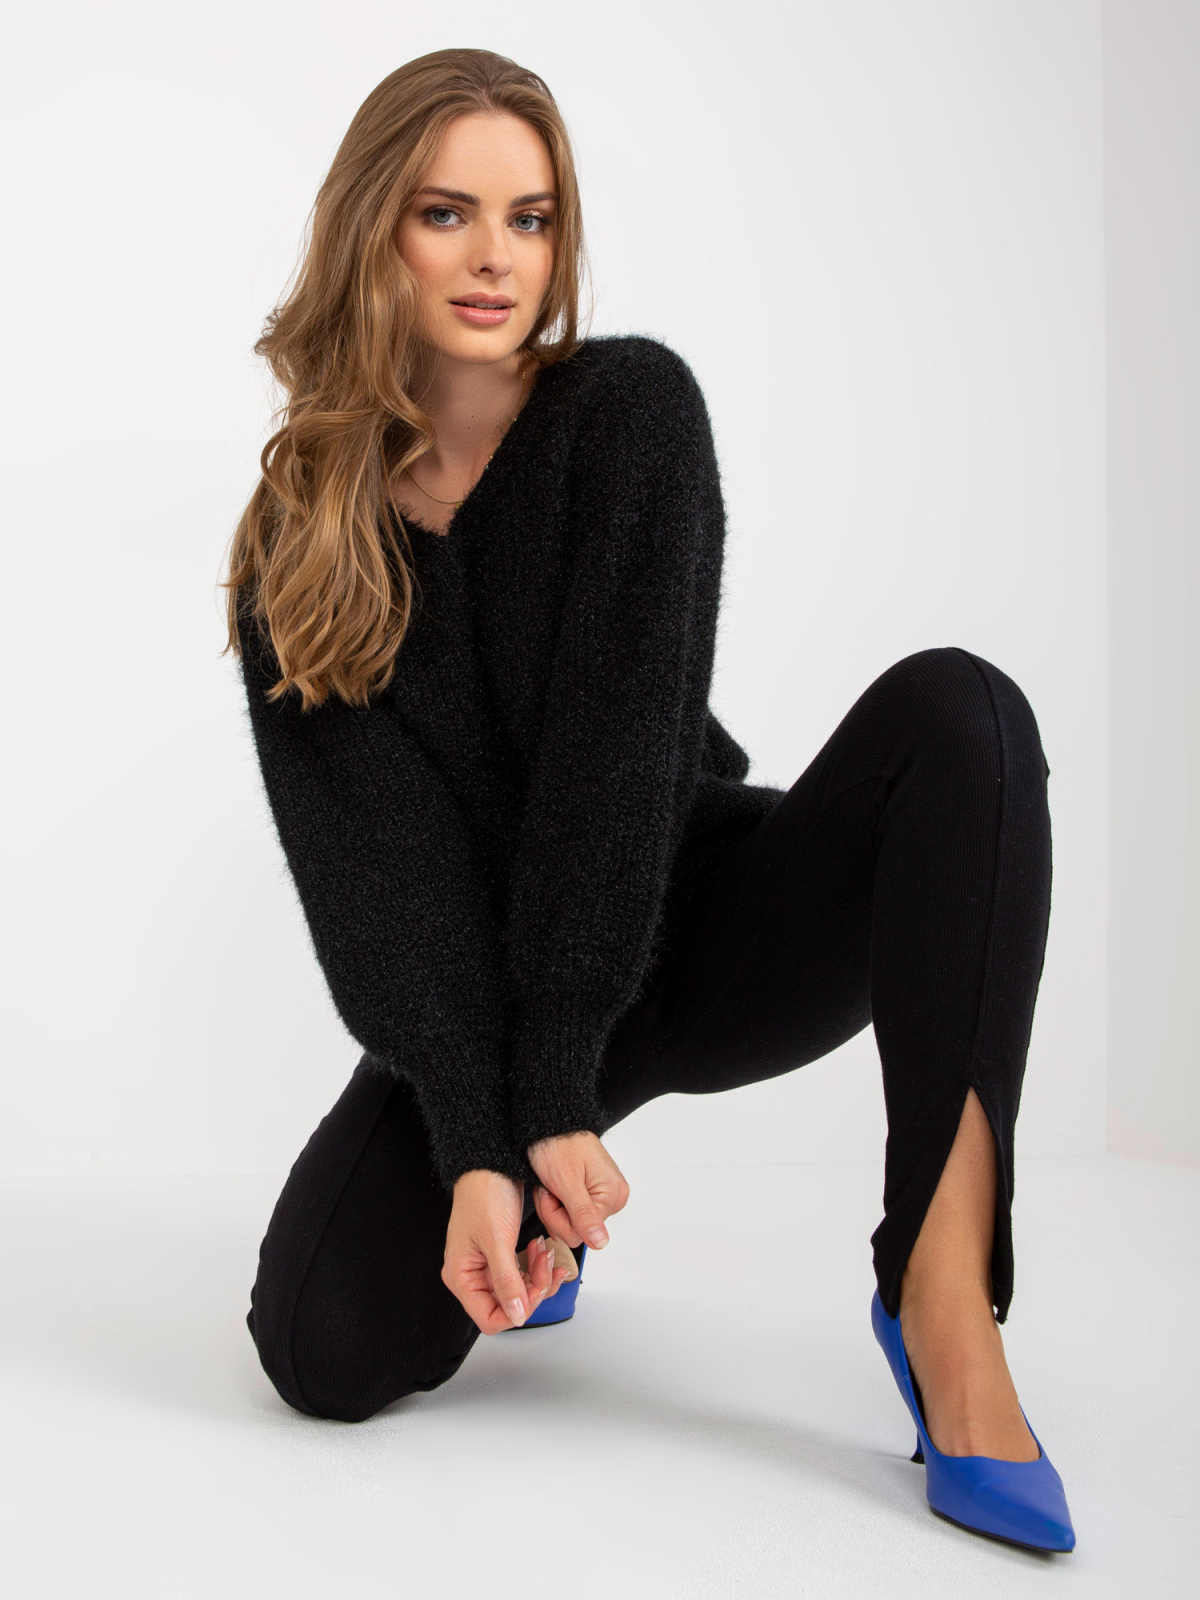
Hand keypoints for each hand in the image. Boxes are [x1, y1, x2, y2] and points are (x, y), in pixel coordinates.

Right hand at [443, 1169, 571, 1333]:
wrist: (492, 1164)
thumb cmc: (484, 1194)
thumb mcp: (497, 1239)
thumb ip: (506, 1280)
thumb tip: (517, 1315)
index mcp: (461, 1276)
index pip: (490, 1318)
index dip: (517, 1311)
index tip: (536, 1290)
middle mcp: (471, 1275)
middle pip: (508, 1306)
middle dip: (533, 1288)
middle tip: (547, 1265)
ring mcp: (486, 1265)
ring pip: (519, 1291)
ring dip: (538, 1275)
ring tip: (546, 1252)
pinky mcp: (501, 1255)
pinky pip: (522, 1273)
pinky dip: (536, 1265)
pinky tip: (543, 1249)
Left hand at [527, 1131, 629, 1250]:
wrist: (549, 1124)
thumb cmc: (558, 1143)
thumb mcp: (567, 1181)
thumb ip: (584, 1215)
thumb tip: (601, 1242)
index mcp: (612, 1195)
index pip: (579, 1234)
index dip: (557, 1216)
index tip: (552, 1192)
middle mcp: (611, 1198)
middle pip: (574, 1231)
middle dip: (553, 1211)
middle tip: (550, 1187)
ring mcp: (600, 1197)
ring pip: (568, 1224)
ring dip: (551, 1206)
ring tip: (551, 1183)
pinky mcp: (588, 1195)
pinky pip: (568, 1214)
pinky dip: (554, 1202)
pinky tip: (553, 1185)